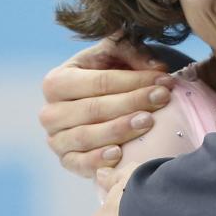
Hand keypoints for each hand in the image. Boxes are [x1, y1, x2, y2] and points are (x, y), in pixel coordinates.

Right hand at [39, 37, 175, 177]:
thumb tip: (158, 68)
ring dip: (120, 130)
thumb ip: (134, 52)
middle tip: (162, 98)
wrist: (107, 104)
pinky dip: (97, 161)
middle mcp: (51, 112)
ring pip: (86, 136)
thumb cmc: (111, 74)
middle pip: (94, 109)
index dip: (134, 80)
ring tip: (148, 122)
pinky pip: (79, 164)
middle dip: (132, 103)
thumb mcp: (118, 54)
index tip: (164, 80)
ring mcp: (56, 139)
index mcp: (57, 81)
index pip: (99, 82)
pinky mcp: (66, 161)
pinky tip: (119, 154)